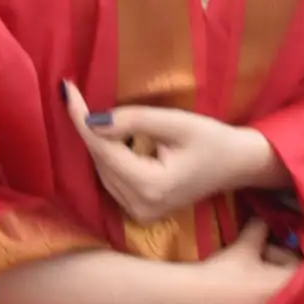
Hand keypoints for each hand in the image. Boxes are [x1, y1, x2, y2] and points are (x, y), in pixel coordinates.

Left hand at [64, 82, 276, 223]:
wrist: (237, 166)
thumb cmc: (213, 140)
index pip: (103, 150)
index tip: (67, 90)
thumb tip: (92, 120)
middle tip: (78, 94)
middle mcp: (139, 206)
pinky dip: (109, 155)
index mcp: (150, 186)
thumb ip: (135, 120)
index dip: (81, 119)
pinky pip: (112, 178)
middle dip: (90, 127)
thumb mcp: (177, 123)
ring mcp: (139, 213)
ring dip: (99, 141)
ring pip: (103, 170)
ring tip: (98, 113)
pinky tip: (115, 136)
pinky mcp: (139, 211)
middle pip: (100, 160)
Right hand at [188, 219, 300, 303]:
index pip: (299, 264)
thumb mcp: (244, 246)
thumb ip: (259, 229)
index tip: (262, 250)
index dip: (280, 254)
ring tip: (246, 291)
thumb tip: (263, 219)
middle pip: (292, 290)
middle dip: (276, 279)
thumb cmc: (224, 274)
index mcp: (293, 285)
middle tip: (255, 270)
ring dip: (268, 300)